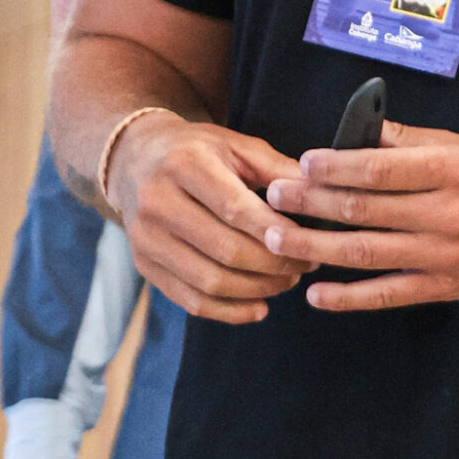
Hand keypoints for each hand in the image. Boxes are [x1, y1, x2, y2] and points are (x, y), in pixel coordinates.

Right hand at [107, 114, 304, 322]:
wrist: (135, 159)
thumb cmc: (198, 151)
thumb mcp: (236, 146)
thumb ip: (278, 170)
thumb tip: (323, 195)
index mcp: (185, 164)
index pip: (237, 209)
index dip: (277, 233)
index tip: (309, 243)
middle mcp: (157, 201)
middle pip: (226, 250)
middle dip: (274, 265)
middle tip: (304, 266)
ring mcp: (145, 237)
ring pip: (209, 281)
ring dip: (257, 290)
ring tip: (286, 282)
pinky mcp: (144, 265)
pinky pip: (190, 301)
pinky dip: (229, 312)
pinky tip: (259, 307)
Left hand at [255, 122, 458, 311]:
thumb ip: (409, 140)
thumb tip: (356, 132)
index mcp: (452, 171)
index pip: (380, 169)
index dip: (335, 166)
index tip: (302, 163)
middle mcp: (446, 214)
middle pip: (364, 209)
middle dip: (311, 203)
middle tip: (274, 196)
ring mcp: (443, 256)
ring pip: (366, 253)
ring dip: (315, 248)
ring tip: (276, 240)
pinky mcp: (442, 288)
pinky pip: (387, 295)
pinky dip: (348, 298)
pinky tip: (316, 294)